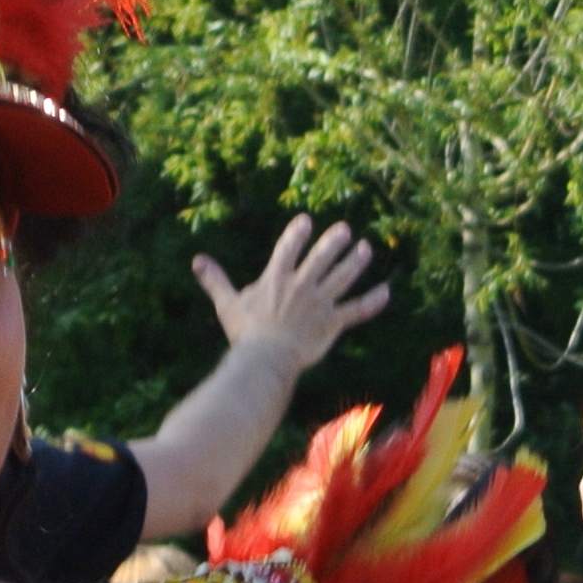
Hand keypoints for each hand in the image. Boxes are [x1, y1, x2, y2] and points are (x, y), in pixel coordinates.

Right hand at [192, 216, 389, 378]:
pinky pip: (357, 310)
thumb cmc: (245, 334)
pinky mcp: (332, 323)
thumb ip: (215, 280)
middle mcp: (301, 285)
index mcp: (276, 278)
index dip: (298, 233)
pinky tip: (386, 292)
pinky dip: (373, 302)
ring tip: (366, 248)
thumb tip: (197, 260)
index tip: (306, 222)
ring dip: (356, 261)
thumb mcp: (227, 303)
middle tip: (345, 230)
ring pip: (343, 277)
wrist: (265, 360)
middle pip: (322, 257)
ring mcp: (319, 303)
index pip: (288, 248)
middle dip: (335, 241)